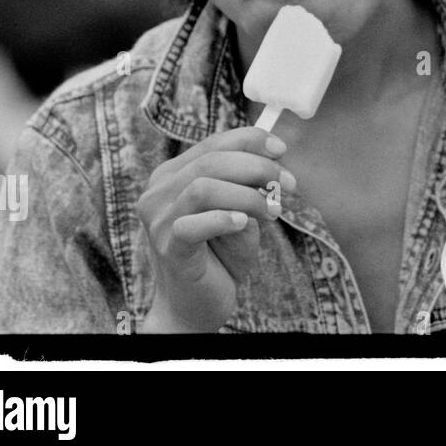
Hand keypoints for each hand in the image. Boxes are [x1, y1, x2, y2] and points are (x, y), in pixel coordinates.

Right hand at [136, 127, 294, 332]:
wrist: (197, 305)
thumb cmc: (220, 254)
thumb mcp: (240, 211)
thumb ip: (247, 185)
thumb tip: (274, 160)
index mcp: (172, 176)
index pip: (212, 143)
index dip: (250, 140)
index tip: (281, 150)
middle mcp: (158, 193)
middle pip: (211, 161)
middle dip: (258, 168)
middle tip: (287, 185)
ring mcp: (158, 222)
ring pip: (203, 187)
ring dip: (247, 195)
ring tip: (272, 211)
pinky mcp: (168, 249)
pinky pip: (192, 225)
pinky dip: (223, 219)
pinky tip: (243, 224)